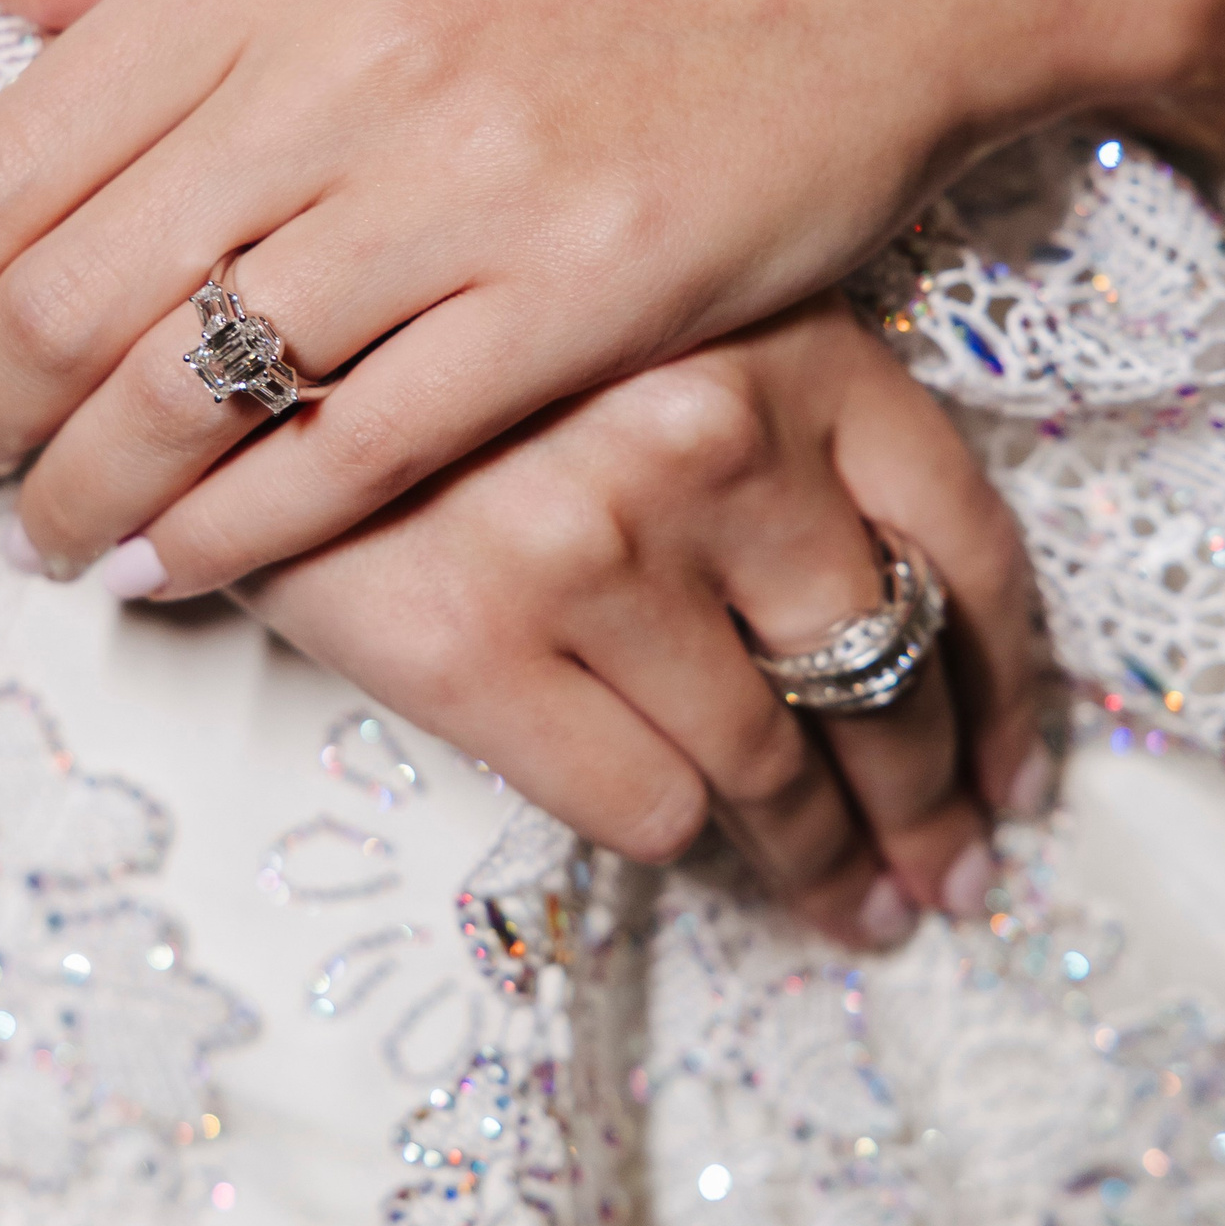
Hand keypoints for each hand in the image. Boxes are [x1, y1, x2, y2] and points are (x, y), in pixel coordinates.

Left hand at [0, 0, 1224, 595]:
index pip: (3, 153)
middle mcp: (338, 62)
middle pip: (67, 289)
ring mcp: (461, 184)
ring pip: (193, 386)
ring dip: (88, 495)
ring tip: (51, 543)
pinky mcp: (578, 295)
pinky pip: (359, 448)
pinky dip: (243, 531)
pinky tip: (187, 568)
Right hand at [227, 296, 1049, 946]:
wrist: (207, 312)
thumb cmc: (448, 322)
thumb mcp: (652, 312)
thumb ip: (775, 417)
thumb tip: (893, 612)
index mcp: (786, 343)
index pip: (961, 545)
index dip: (1007, 687)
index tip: (1017, 774)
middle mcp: (710, 437)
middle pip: (884, 670)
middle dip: (933, 803)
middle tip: (951, 878)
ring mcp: (593, 544)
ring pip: (774, 759)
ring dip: (833, 860)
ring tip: (862, 912)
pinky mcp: (471, 640)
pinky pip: (643, 800)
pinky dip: (690, 845)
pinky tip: (711, 862)